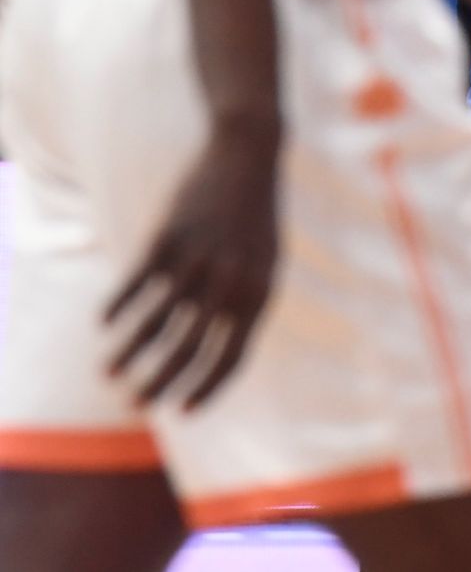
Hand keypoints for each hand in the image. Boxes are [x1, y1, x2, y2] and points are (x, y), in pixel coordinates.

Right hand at [104, 116, 281, 408]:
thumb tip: (224, 352)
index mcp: (258, 296)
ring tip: (107, 374)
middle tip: (134, 406)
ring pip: (154, 322)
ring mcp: (196, 262)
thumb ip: (246, 306)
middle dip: (158, 382)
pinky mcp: (167, 239)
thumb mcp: (266, 265)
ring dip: (127, 352)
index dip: (206, 389)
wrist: (248, 159)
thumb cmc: (256, 220)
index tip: (182, 412)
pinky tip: (103, 325)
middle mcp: (227, 284)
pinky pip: (136, 284)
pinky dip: (117, 308)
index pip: (230, 358)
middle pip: (187, 349)